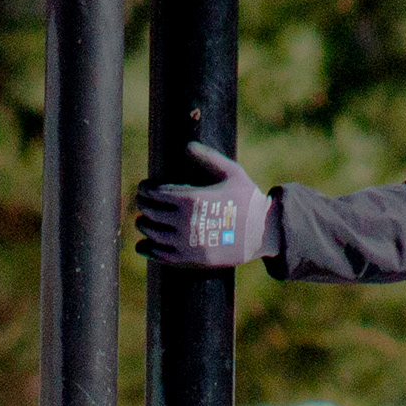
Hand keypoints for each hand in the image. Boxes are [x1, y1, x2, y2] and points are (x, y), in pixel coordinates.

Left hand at [134, 141, 272, 266]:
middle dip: (143, 205)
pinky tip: (142, 246)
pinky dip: (148, 250)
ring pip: (153, 234)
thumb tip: (186, 145)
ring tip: (143, 221)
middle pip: (151, 212)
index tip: (143, 187)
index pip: (156, 193)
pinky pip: (161, 255)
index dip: (145, 189)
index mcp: (192, 198)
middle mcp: (185, 221)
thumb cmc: (247, 198)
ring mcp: (187, 242)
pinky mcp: (191, 259)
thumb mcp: (232, 172)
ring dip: (144, 226)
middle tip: (142, 202)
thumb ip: (208, 157)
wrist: (263, 232)